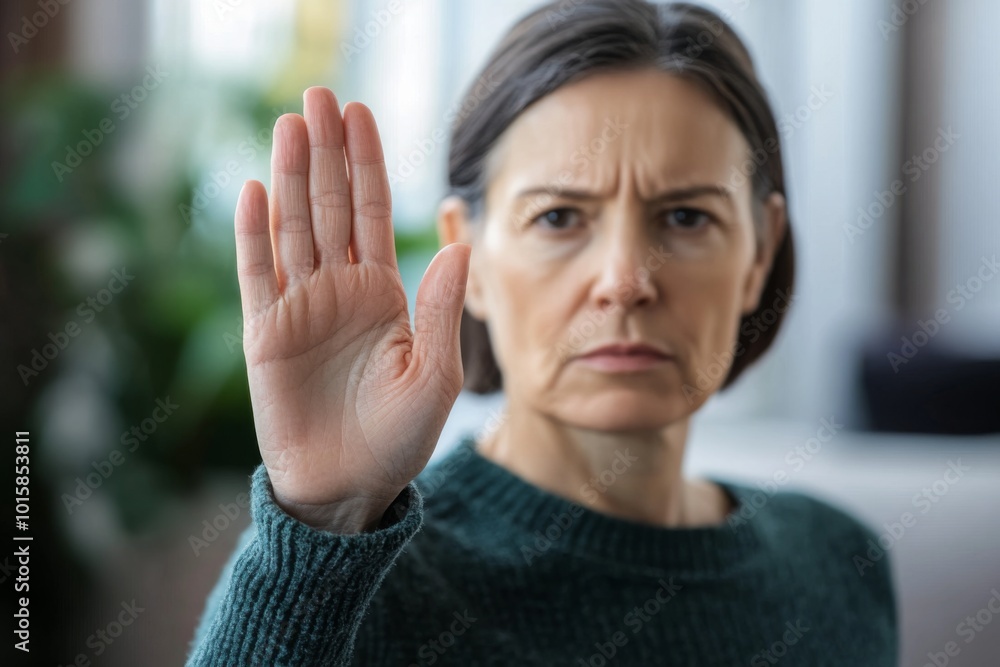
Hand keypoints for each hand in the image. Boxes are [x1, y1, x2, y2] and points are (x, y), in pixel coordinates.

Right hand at [233, 87, 470, 532]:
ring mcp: (300, 307)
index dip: (368, 164)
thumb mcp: (433, 374)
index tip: (362, 114)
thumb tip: (460, 242)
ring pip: (294, 227)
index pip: (374, 214)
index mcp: (383, 293)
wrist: (348, 487)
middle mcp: (339, 290)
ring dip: (293, 175)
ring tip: (292, 124)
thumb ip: (442, 309)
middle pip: (331, 206)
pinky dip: (254, 233)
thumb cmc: (398, 437)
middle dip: (328, 152)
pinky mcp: (265, 334)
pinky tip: (256, 190)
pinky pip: (257, 273)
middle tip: (320, 95)